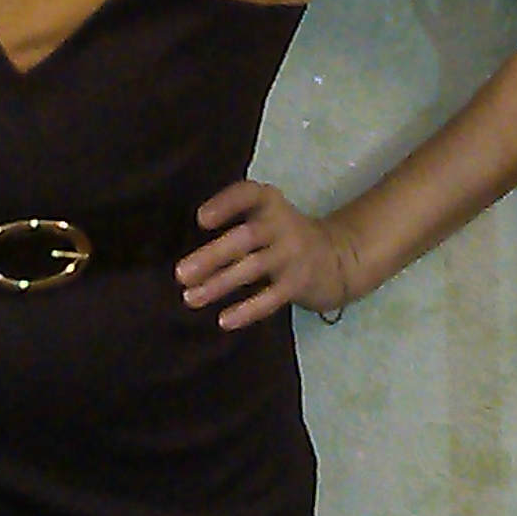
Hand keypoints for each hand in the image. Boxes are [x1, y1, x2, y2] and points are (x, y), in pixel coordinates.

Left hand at [175, 179, 350, 328]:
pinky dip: (247, 310)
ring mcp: (292, 254)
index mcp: (270, 203)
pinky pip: (270, 298)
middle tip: (181, 274)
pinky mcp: (298, 283)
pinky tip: (224, 320)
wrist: (335, 258)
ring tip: (190, 298)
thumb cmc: (282, 236)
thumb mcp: (265, 216)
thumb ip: (234, 223)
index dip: (226, 204)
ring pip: (252, 268)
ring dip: (219, 284)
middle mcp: (282, 224)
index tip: (201, 220)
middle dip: (212, 256)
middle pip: (245, 238)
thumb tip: (189, 253)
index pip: (248, 195)